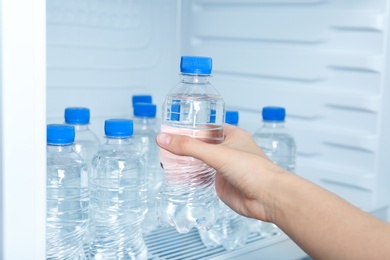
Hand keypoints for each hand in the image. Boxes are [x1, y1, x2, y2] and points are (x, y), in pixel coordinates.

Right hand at [156, 124, 285, 221]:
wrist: (268, 197)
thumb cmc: (255, 170)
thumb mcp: (217, 153)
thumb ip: (189, 147)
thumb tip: (165, 139)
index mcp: (232, 135)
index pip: (205, 128)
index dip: (188, 129)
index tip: (171, 130)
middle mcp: (228, 150)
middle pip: (201, 145)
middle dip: (184, 147)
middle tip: (165, 147)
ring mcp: (224, 167)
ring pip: (200, 162)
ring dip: (186, 162)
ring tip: (167, 161)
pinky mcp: (221, 183)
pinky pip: (202, 177)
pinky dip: (191, 177)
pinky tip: (179, 176)